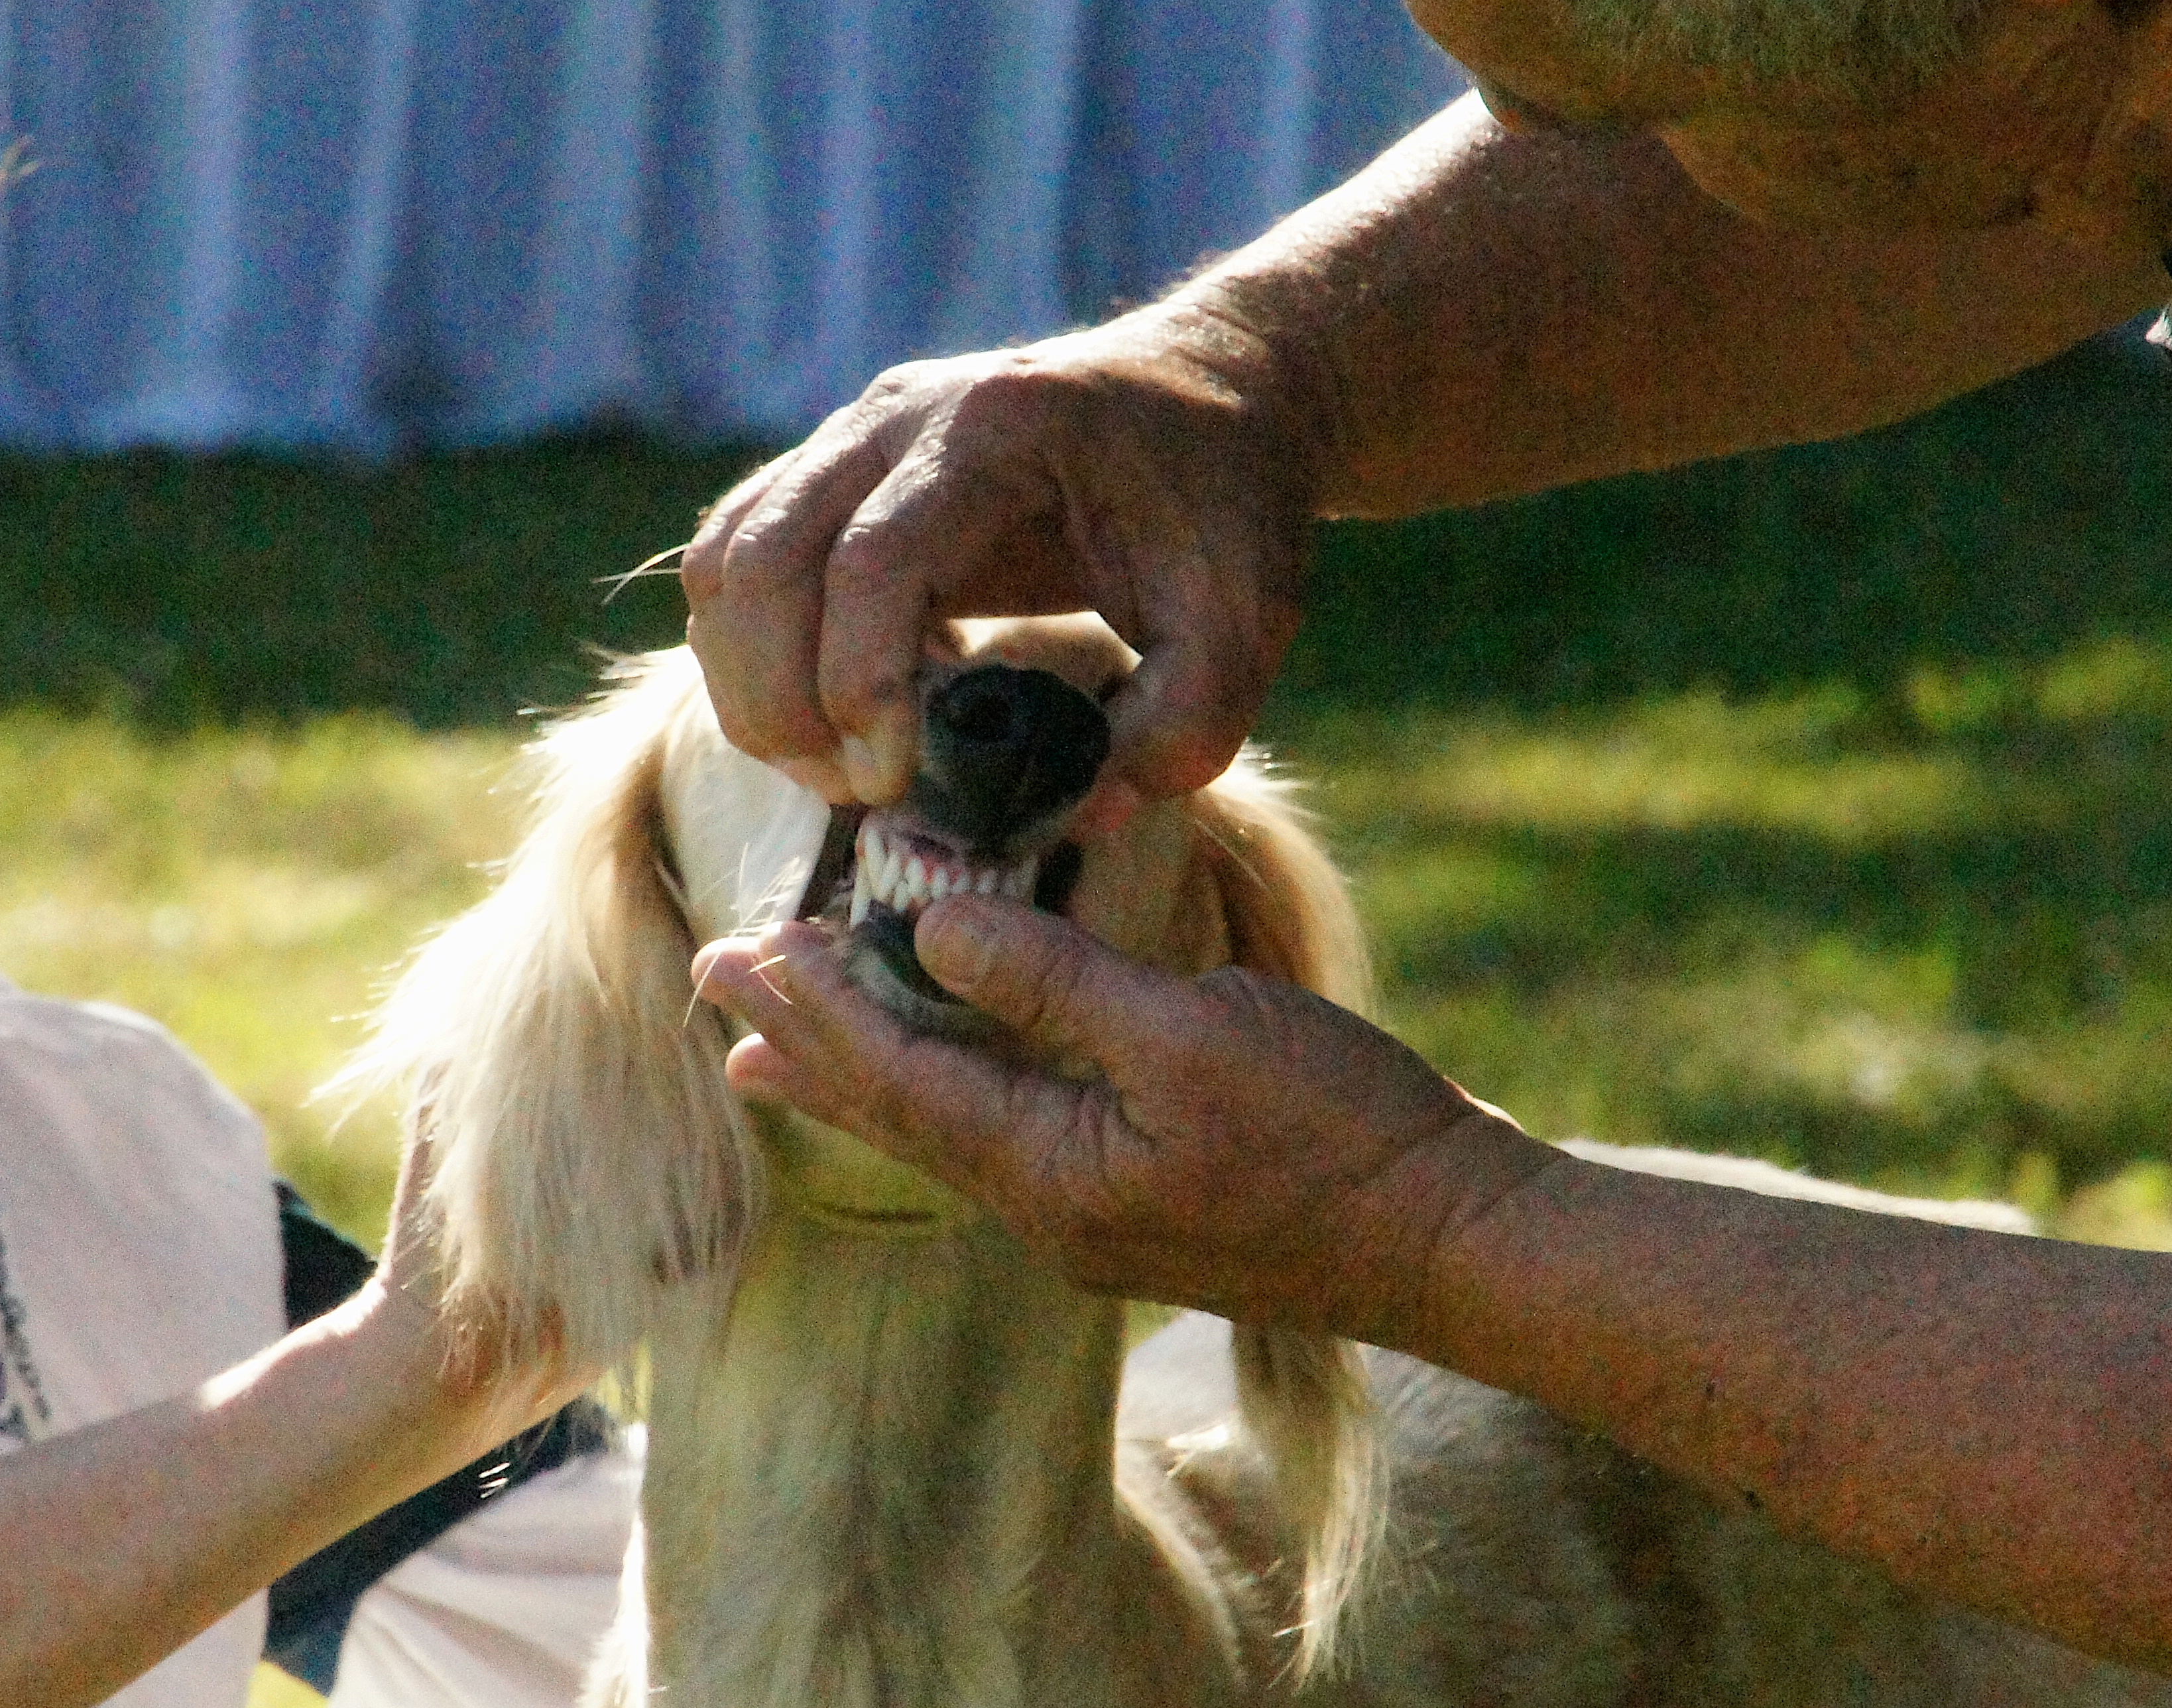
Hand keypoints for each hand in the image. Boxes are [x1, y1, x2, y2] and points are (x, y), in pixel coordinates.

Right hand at [681, 303, 1321, 822]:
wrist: (1218, 390)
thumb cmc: (1229, 505)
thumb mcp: (1245, 623)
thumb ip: (1176, 732)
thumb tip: (1071, 814)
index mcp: (1000, 428)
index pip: (873, 556)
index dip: (856, 679)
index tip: (890, 780)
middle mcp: (899, 413)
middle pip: (764, 557)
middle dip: (782, 701)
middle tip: (856, 793)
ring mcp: (851, 435)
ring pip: (727, 561)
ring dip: (750, 685)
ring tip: (834, 770)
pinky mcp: (831, 474)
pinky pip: (737, 561)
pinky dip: (753, 654)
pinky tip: (837, 715)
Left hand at [689, 897, 1557, 1335]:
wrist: (1454, 1241)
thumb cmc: (1340, 1130)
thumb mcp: (1195, 1033)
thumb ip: (1057, 984)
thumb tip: (936, 926)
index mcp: (1050, 1170)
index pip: (900, 1080)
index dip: (820, 1009)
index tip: (746, 948)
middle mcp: (1050, 1212)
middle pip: (898, 1117)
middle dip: (806, 1047)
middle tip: (716, 988)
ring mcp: (1093, 1219)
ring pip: (943, 1133)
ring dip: (859, 1076)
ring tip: (772, 1048)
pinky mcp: (1137, 1206)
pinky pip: (1000, 1139)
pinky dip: (941, 1091)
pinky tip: (931, 1075)